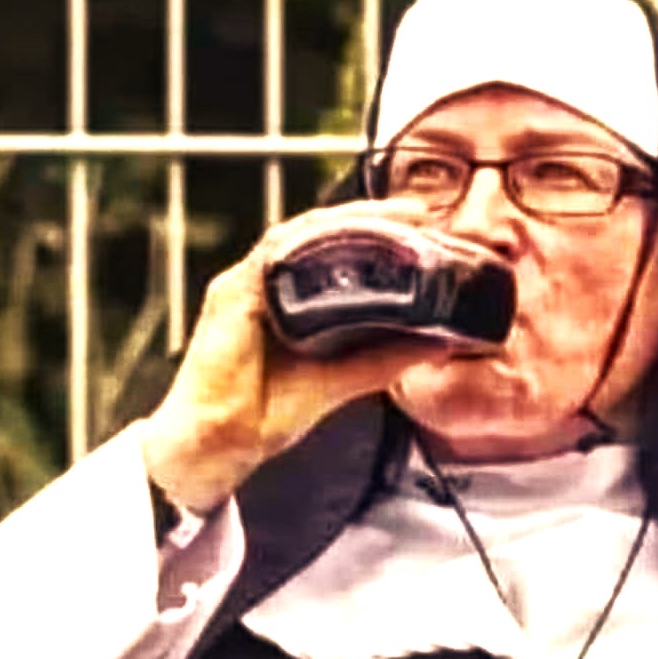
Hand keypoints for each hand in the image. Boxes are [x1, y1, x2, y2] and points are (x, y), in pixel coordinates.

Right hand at [139, 200, 454, 514]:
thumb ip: (385, 360)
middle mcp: (270, 283)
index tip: (428, 231)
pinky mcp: (232, 293)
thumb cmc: (265, 415)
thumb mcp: (341, 383)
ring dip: (349, 222)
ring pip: (302, 235)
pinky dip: (309, 244)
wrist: (218, 444)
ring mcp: (248, 284)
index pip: (339, 254)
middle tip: (422, 213)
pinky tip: (344, 236)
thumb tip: (440, 344)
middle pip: (323, 235)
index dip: (380, 237)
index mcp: (292, 300)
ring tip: (394, 218)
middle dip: (373, 218)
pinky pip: (274, 255)